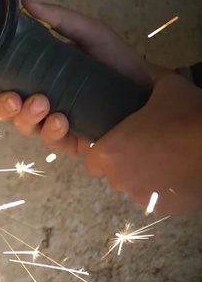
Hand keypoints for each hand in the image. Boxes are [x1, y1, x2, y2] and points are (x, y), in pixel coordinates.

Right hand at [0, 0, 174, 154]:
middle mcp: (37, 101)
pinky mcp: (71, 140)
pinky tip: (63, 120)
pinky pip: (52, 142)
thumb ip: (58, 20)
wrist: (146, 87)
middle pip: (3, 110)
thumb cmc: (115, 60)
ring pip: (24, 127)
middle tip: (14, 97)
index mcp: (34, 77)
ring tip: (43, 103)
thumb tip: (28, 3)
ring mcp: (52, 122)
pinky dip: (53, 132)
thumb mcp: (87, 33)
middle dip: (1, 106)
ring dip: (27, 117)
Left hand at [86, 74, 201, 214]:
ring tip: (169, 157)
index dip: (105, 151)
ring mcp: (144, 198)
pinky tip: (182, 171)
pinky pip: (160, 198)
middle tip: (149, 145)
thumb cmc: (189, 115)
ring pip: (138, 187)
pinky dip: (167, 188)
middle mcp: (120, 180)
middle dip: (127, 163)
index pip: (93, 160)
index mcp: (109, 153)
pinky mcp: (168, 210)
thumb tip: (143, 72)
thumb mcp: (166, 87)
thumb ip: (145, 83)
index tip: (120, 141)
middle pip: (115, 174)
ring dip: (147, 176)